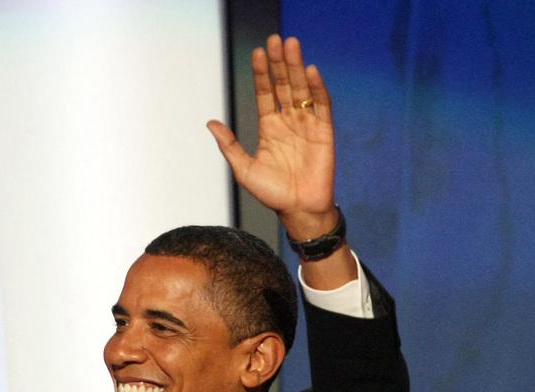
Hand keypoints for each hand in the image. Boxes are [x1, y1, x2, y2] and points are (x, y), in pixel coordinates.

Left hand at [206, 35, 336, 239]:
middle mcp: (288, 121)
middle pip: (283, 85)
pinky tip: (310, 72)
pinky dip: (317, 89)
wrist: (298, 210)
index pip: (264, 93)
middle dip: (279, 62)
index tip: (256, 53)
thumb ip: (229, 145)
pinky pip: (321, 106)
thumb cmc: (272, 193)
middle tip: (275, 39)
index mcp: (269, 127)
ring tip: (291, 45)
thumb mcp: (243, 169)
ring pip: (301, 89)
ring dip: (296, 67)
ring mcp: (307, 124)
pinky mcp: (325, 132)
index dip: (261, 73)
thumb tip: (210, 122)